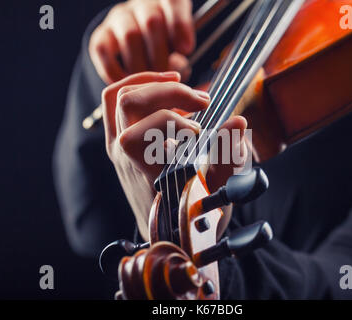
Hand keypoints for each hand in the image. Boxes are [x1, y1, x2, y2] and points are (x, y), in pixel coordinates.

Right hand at [89, 0, 194, 83]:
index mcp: (165, 4)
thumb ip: (182, 52)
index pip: (173, 3)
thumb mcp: (178, 46)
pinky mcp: (100, 36)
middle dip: (161, 55)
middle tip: (166, 79)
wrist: (132, 46)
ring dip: (142, 66)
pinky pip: (104, 51)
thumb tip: (182, 76)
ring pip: (130, 37)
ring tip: (148, 86)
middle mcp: (141, 6)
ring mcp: (118, 19)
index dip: (180, 25)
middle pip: (152, 22)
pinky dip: (117, 72)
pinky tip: (127, 84)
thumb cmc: (162, 48)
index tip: (186, 50)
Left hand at [102, 71, 247, 240]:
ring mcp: (115, 147)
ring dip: (150, 82)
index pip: (151, 126)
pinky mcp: (116, 141)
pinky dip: (137, 85)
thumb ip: (228, 158)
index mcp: (146, 167)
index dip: (179, 121)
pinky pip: (114, 101)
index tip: (202, 132)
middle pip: (130, 102)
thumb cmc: (191, 213)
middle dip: (170, 93)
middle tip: (203, 101)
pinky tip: (165, 86)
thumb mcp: (217, 190)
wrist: (167, 233)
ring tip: (180, 83)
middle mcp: (124, 155)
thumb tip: (237, 122)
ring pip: (119, 96)